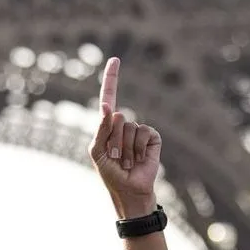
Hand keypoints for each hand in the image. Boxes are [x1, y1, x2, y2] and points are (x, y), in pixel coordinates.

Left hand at [89, 57, 161, 216]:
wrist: (129, 190)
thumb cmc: (110, 173)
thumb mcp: (97, 152)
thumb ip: (101, 129)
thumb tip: (109, 107)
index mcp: (108, 126)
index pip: (109, 97)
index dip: (111, 79)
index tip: (115, 59)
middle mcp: (123, 125)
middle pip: (116, 118)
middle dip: (113, 140)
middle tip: (115, 157)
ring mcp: (138, 131)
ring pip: (129, 127)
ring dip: (125, 148)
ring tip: (126, 161)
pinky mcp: (152, 138)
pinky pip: (144, 133)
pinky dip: (139, 148)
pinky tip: (139, 159)